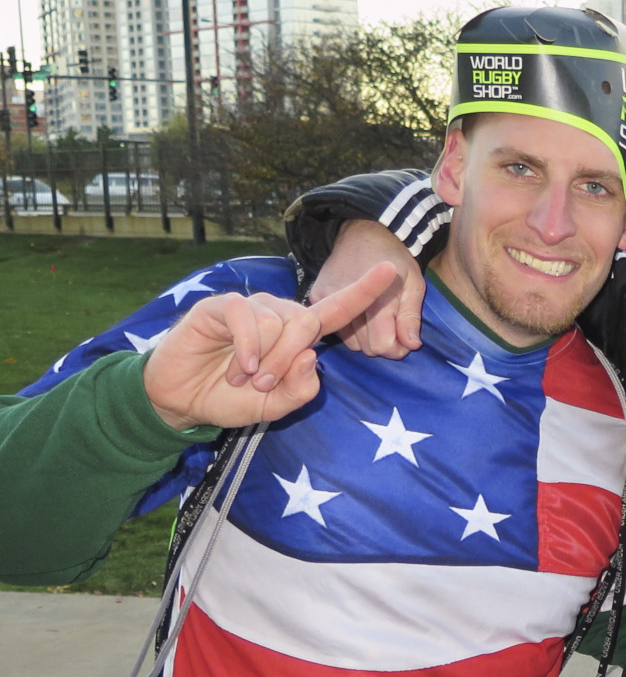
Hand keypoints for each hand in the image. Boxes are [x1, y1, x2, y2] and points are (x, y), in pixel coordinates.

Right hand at [142, 263, 398, 430]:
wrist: (182, 401)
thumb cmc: (231, 398)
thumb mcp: (275, 406)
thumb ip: (301, 390)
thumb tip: (312, 355)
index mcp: (296, 337)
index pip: (337, 311)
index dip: (364, 292)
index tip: (391, 270)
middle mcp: (277, 316)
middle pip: (307, 323)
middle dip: (290, 360)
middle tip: (264, 384)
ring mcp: (249, 309)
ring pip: (279, 322)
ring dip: (264, 359)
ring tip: (242, 376)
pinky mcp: (220, 307)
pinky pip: (247, 317)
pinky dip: (248, 347)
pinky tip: (240, 365)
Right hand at [310, 219, 425, 358]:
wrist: (365, 232)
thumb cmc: (395, 260)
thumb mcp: (414, 284)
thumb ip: (411, 317)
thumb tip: (411, 345)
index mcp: (375, 298)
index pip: (382, 346)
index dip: (397, 348)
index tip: (403, 338)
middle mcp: (346, 300)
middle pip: (365, 348)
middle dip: (382, 343)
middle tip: (391, 326)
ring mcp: (327, 298)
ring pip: (349, 342)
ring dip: (364, 338)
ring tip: (374, 319)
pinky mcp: (315, 297)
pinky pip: (334, 329)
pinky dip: (348, 329)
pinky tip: (358, 315)